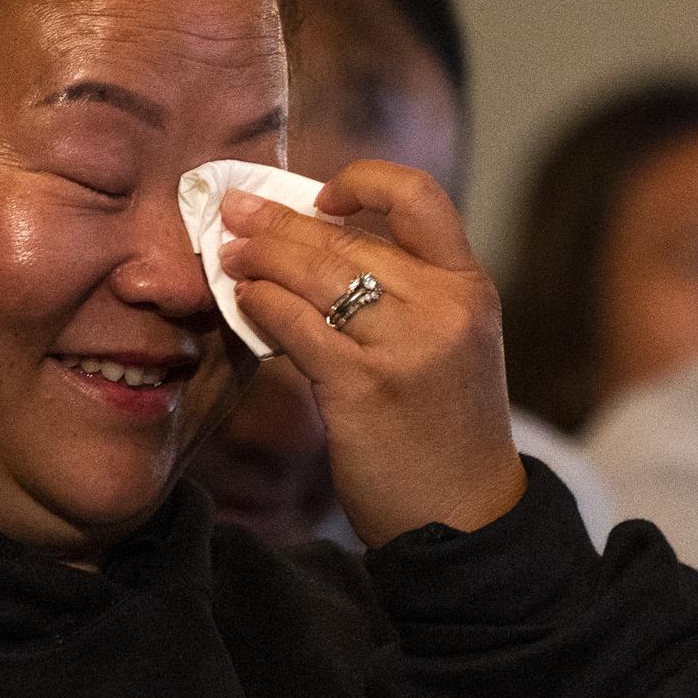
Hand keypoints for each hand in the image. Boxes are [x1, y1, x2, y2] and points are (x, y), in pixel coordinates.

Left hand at [217, 161, 525, 547]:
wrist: (465, 516)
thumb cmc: (447, 431)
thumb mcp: (449, 346)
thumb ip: (404, 295)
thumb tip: (311, 250)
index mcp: (470, 288)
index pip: (420, 198)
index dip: (364, 181)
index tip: (321, 197)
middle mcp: (446, 307)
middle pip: (348, 238)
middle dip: (278, 221)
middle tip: (233, 213)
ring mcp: (407, 346)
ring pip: (316, 274)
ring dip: (259, 257)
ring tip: (226, 255)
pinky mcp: (365, 386)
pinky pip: (297, 325)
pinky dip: (260, 304)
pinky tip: (241, 301)